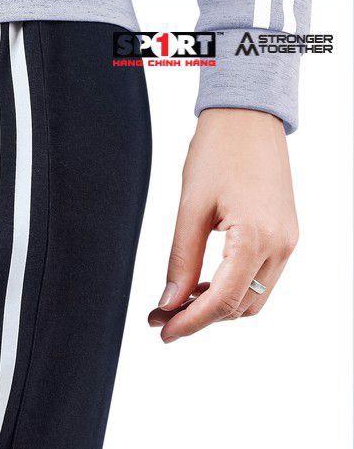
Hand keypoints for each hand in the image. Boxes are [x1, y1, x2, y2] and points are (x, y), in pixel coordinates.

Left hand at [149, 108, 298, 341]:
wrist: (249, 116)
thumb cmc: (219, 152)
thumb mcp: (189, 209)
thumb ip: (181, 262)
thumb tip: (169, 303)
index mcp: (256, 237)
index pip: (222, 301)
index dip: (190, 323)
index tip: (164, 332)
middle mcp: (280, 244)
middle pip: (239, 308)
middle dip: (200, 318)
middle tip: (161, 316)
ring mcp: (287, 241)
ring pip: (251, 299)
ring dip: (215, 307)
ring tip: (177, 302)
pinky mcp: (285, 236)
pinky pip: (258, 280)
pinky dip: (230, 290)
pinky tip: (201, 284)